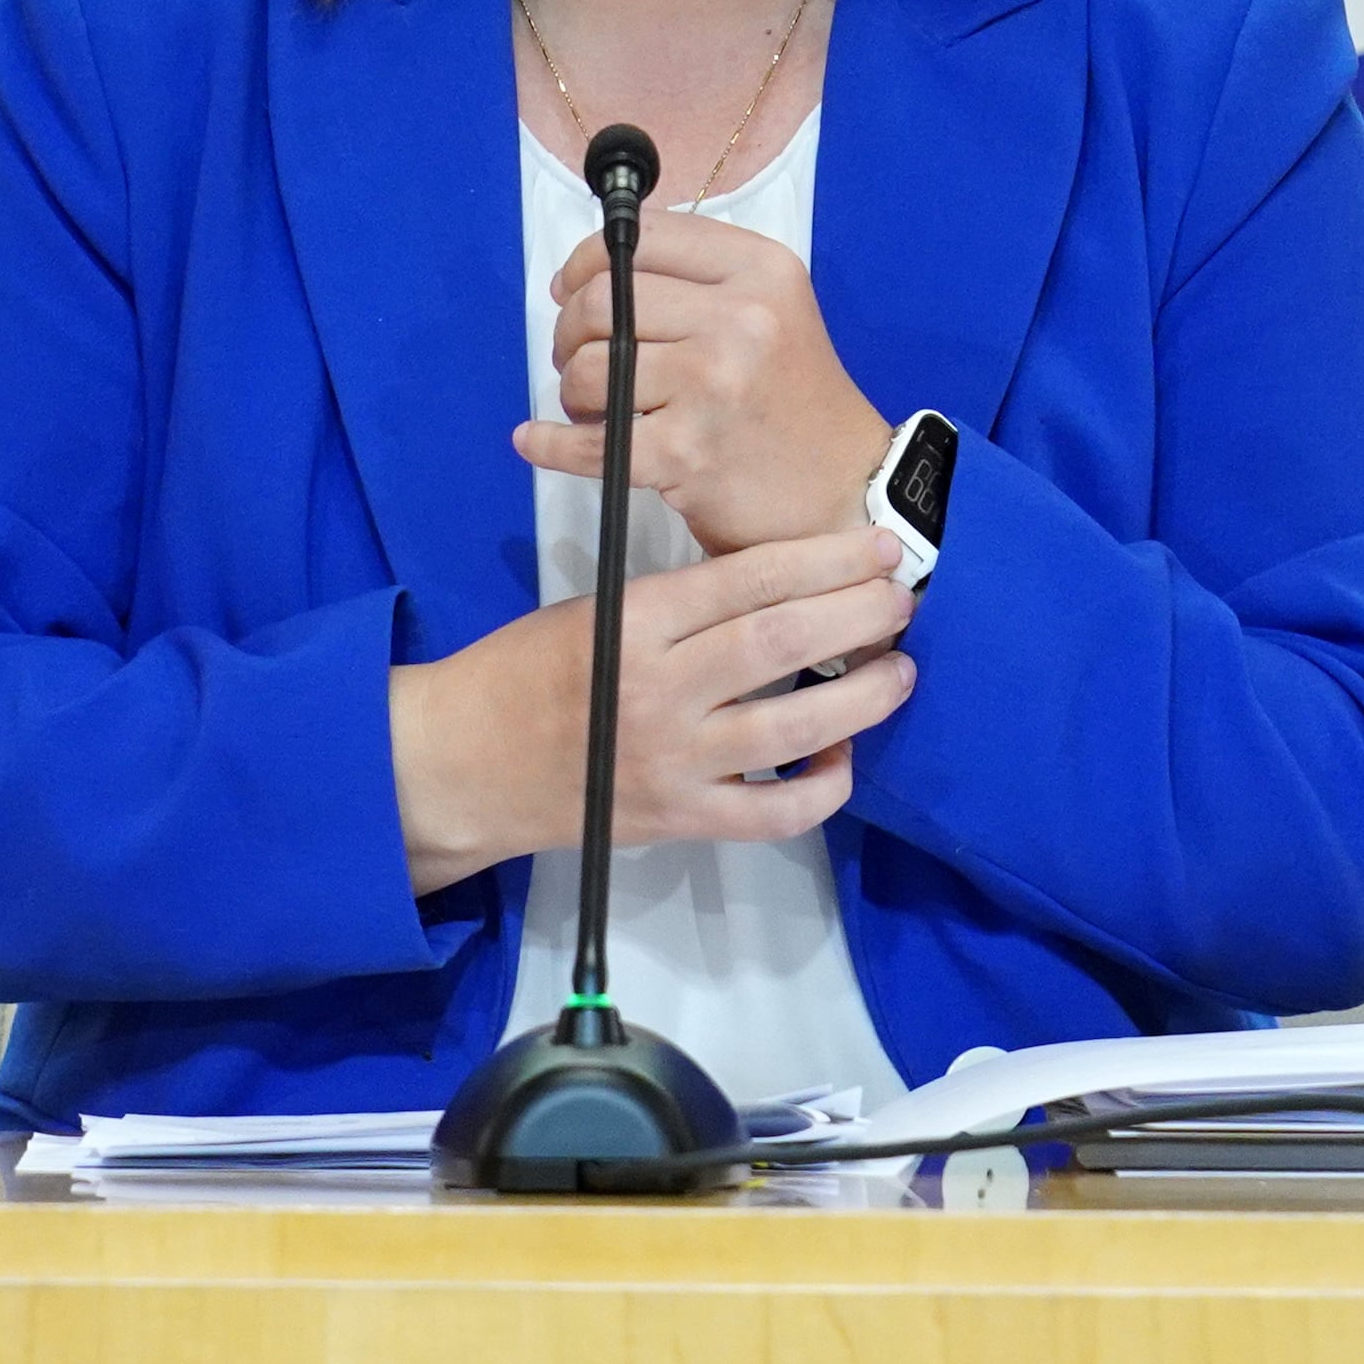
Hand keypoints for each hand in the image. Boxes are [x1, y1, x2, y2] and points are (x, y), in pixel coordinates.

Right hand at [384, 525, 920, 895]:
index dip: (822, 559)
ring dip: (862, 698)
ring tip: (901, 671)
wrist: (459, 765)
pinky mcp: (678, 820)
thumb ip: (676, 604)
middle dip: (856, 615)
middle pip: (779, 643)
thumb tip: (775, 586)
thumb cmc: (522, 673)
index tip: (876, 543)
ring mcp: (672, 762)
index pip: (745, 579)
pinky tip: (841, 759)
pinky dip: (820, 790)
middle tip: (903, 599)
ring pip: (792, 729)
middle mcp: (657, 690)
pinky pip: (771, 815)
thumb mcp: (591, 611)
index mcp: (633, 623)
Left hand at [517, 209, 894, 552]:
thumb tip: (580, 280)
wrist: (845, 490)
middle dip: (570, 331)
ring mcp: (713, 385)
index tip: (570, 289)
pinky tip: (537, 440)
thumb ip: (693, 278)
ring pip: (590, 367)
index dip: (587, 260)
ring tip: (595, 406)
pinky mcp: (687, 453)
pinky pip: (589, 440)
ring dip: (573, 390)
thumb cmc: (793, 399)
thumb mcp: (771, 308)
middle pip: (602, 300)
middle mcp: (742, 318)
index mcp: (760, 270)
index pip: (642, 237)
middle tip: (579, 359)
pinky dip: (550, 443)